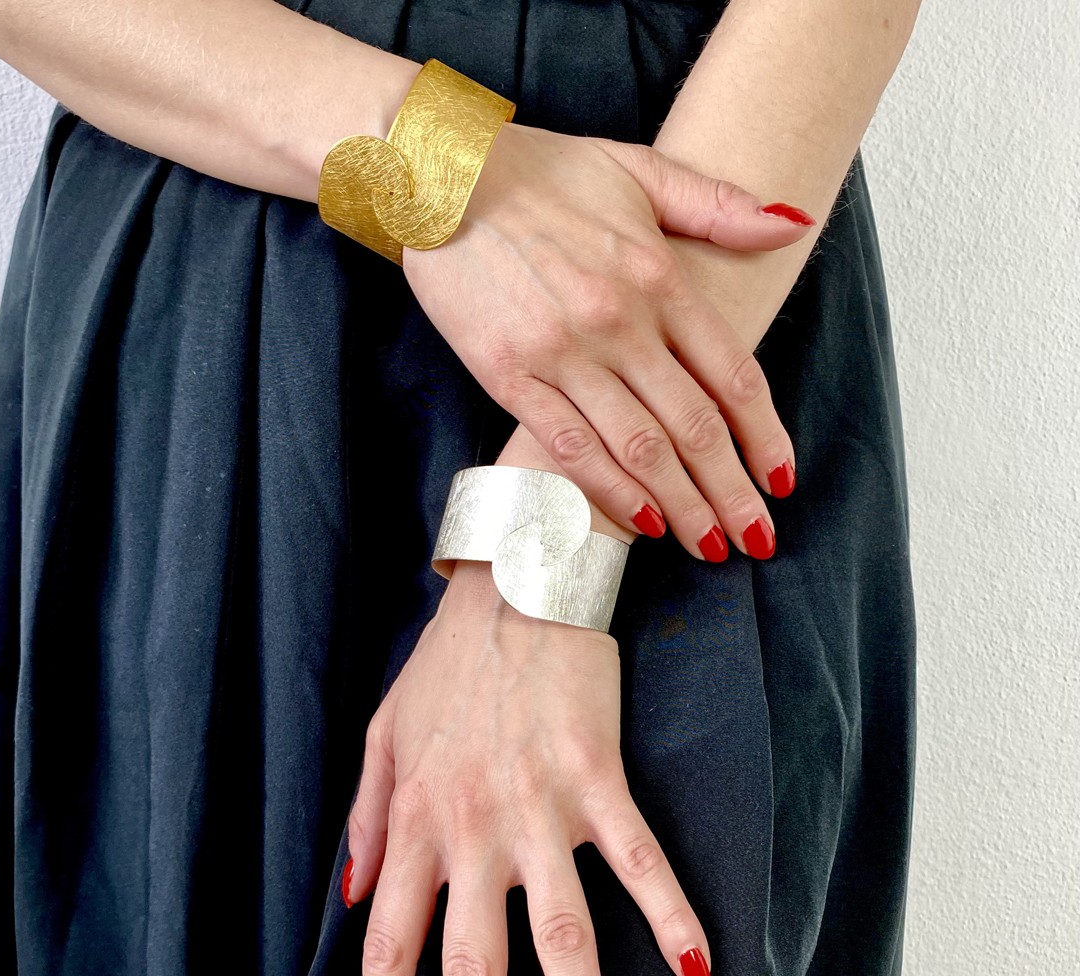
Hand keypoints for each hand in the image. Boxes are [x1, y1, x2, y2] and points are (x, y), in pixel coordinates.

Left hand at [341, 561, 712, 975]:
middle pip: (471, 962)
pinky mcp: (598, 777)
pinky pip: (636, 858)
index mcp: (416, 820)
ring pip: (559, 933)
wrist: (513, 584)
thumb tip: (342, 897)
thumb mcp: (382, 733)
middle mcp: (472, 828)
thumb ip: (362, 816)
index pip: (388, 938)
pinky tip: (700, 969)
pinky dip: (669, 912)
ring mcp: (538, 806)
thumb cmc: (447, 664)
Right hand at [401, 121, 814, 558]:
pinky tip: (640, 525)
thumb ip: (719, 206)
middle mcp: (617, 320)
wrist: (439, 176)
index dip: (764, 436)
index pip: (732, 374)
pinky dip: (608, 491)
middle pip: (692, 426)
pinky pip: (569, 447)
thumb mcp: (640, 169)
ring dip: (681, 506)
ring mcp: (561, 353)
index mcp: (657, 275)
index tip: (782, 481)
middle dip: (732, 492)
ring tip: (710, 546)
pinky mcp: (509, 375)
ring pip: (638, 448)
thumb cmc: (542, 173)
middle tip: (757, 539)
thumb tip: (795, 223)